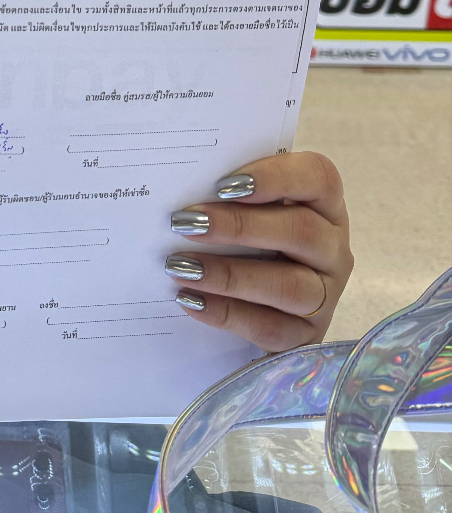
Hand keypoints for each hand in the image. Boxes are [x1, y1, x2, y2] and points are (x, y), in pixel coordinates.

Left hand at [164, 152, 352, 351]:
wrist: (255, 301)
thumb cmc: (248, 236)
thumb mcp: (247, 208)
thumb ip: (228, 193)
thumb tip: (182, 182)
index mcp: (323, 204)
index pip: (318, 178)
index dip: (275, 177)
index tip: (223, 184)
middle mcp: (332, 248)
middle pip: (302, 232)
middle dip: (239, 227)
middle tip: (186, 223)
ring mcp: (325, 295)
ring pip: (290, 286)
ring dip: (230, 275)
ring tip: (181, 267)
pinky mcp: (306, 335)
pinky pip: (272, 328)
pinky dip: (227, 313)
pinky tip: (191, 300)